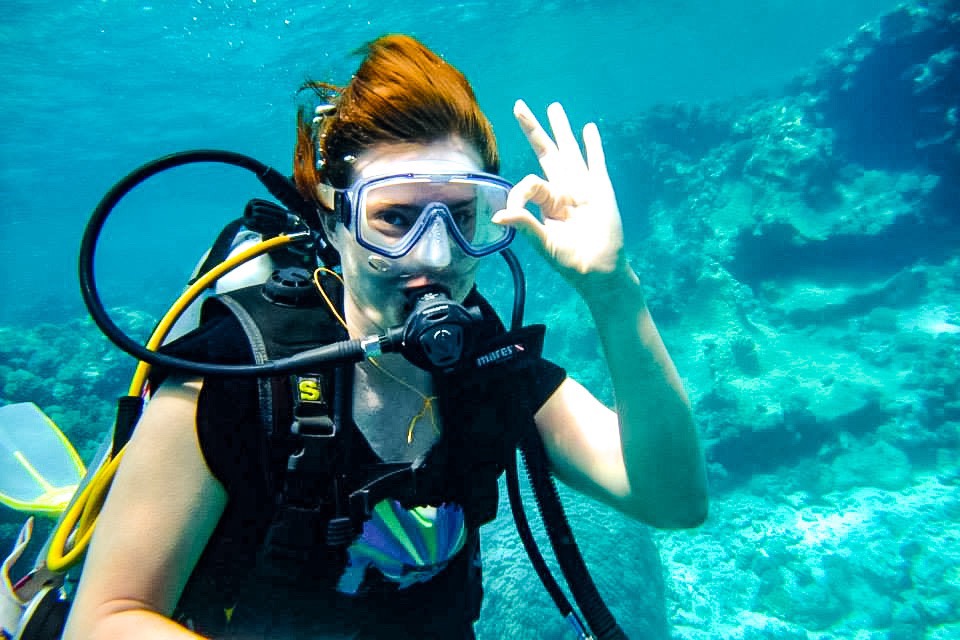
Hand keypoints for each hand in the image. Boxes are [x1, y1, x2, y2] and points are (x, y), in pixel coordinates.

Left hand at [494, 100, 628, 292]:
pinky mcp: (600, 189)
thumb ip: (524, 224)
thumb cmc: (570, 261)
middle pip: (546, 151)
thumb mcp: (543, 243)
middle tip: (519, 105)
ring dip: (561, 128)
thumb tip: (498, 215)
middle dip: (533, 129)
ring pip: (569, 150)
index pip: (529, 183)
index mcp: (546, 203)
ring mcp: (582, 187)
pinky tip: (588, 128)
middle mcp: (562, 189)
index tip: (509, 213)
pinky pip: (596, 161)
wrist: (599, 270)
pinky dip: (593, 145)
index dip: (518, 194)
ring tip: (554, 106)